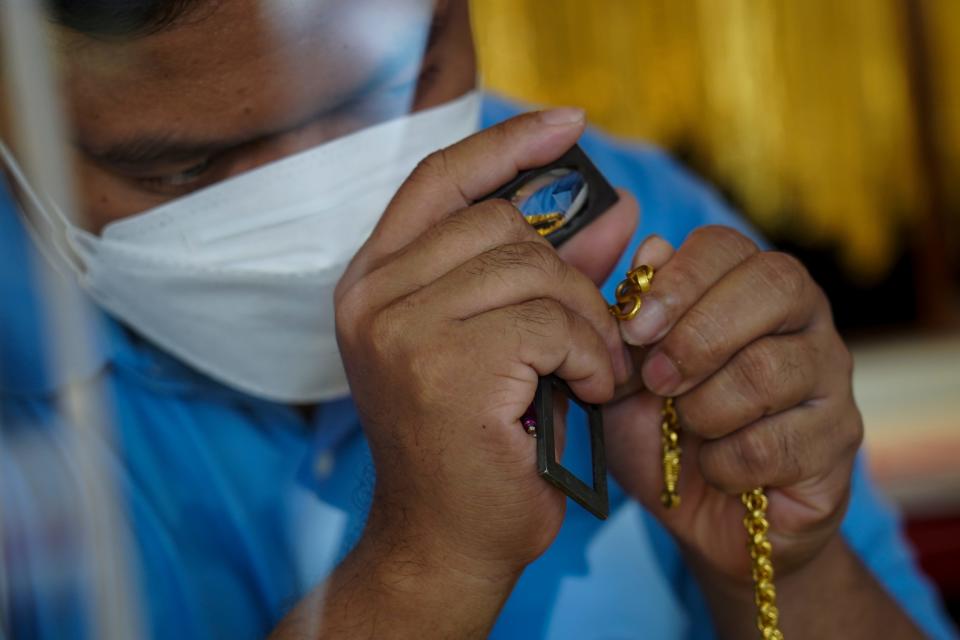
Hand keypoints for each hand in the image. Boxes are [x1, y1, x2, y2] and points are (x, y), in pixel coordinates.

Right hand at [334, 109, 637, 591]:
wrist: (446, 545)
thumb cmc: (481, 445)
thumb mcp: (510, 341)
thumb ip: (549, 271)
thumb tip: (610, 208)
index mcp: (373, 281)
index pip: (441, 179)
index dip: (508, 145)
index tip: (570, 127)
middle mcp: (372, 295)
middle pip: (503, 226)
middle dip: (569, 274)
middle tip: (596, 332)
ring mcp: (400, 329)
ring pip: (533, 271)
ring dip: (585, 321)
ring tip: (592, 370)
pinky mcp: (444, 366)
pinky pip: (551, 323)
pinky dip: (588, 354)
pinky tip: (585, 390)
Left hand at [604, 227, 862, 582]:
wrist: (695, 513)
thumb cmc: (657, 428)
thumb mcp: (623, 370)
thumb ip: (627, 310)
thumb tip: (651, 249)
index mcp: (747, 285)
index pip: (727, 246)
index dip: (678, 280)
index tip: (634, 329)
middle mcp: (804, 319)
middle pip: (773, 286)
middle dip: (697, 337)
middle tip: (656, 381)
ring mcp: (831, 379)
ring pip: (768, 370)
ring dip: (703, 408)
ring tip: (685, 428)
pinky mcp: (839, 442)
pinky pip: (775, 443)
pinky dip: (724, 462)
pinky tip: (715, 468)